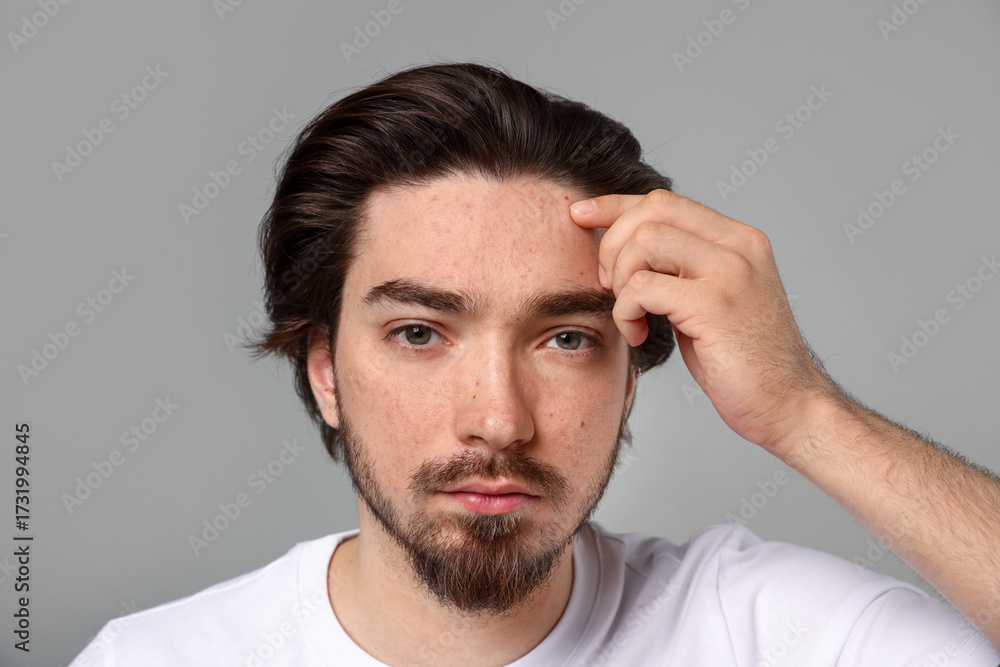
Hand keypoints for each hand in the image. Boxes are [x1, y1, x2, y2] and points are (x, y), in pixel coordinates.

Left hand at [570, 189, 835, 453]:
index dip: (615, 205)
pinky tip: (638, 334)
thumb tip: (626, 252)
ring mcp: (730, 273)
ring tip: (629, 314)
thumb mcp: (710, 300)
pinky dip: (626, 310)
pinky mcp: (714, 305)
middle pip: (652, 211)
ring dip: (620, 280)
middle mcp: (739, 246)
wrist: (789, 406)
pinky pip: (643, 286)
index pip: (665, 200)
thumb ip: (680, 271)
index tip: (581, 214)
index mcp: (739, 240)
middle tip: (607, 285)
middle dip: (612, 244)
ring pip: (645, 242)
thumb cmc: (745, 362)